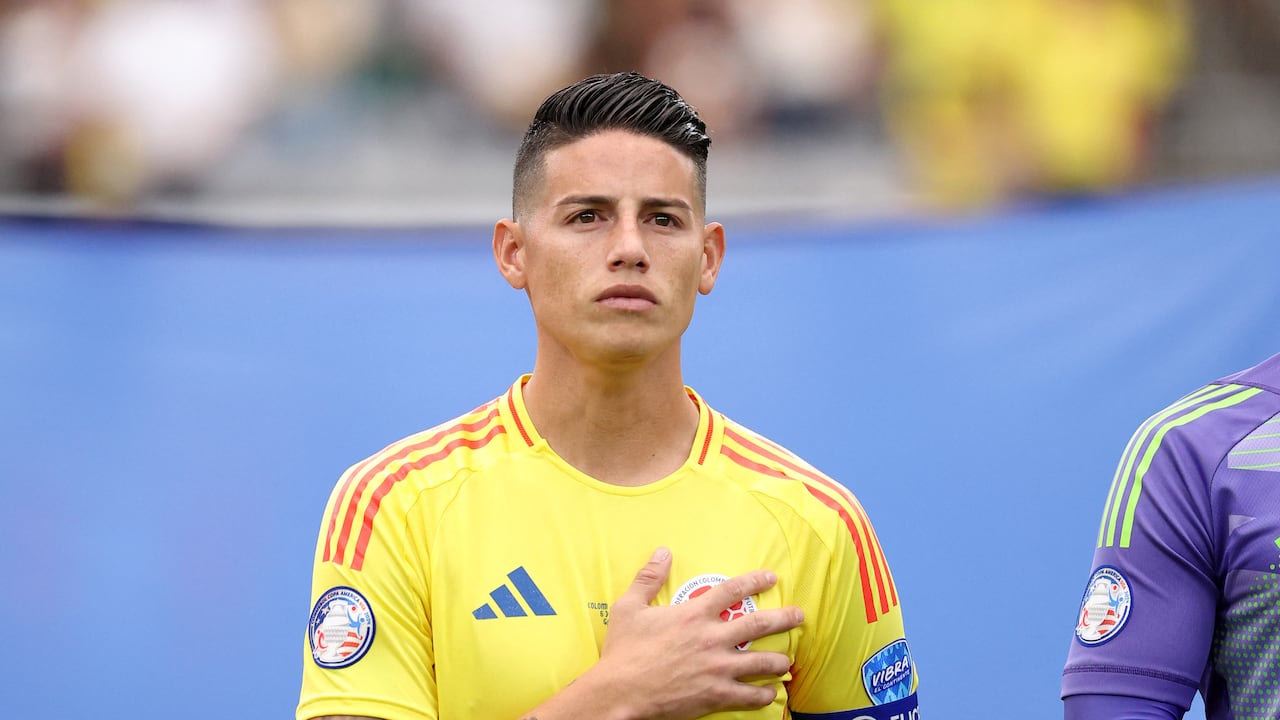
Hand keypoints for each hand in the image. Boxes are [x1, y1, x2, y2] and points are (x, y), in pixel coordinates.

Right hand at [587, 547, 803, 719]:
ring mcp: (717, 668)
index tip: (771, 577)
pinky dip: (764, 695)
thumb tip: (663, 552)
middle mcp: (712, 638)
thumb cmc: (623, 651)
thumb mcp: (629, 607)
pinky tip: (770, 693)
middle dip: (784, 618)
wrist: (620, 692)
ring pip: (762, 662)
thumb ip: (648, 578)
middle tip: (799, 615)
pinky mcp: (716, 695)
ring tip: (787, 661)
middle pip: (759, 624)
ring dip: (779, 660)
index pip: (732, 590)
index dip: (755, 580)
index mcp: (694, 614)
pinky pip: (750, 695)